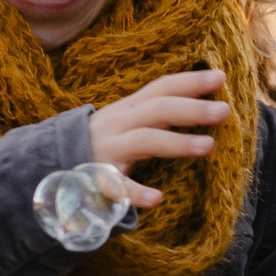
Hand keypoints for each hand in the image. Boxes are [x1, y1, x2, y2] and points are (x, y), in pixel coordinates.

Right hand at [86, 69, 230, 208]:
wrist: (50, 162)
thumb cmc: (105, 141)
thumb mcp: (129, 120)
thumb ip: (160, 112)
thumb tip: (207, 103)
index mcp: (129, 109)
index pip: (161, 88)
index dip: (190, 81)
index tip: (221, 76)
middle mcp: (119, 124)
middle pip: (158, 110)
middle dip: (191, 109)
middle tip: (225, 111)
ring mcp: (107, 150)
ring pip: (144, 141)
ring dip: (177, 143)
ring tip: (209, 147)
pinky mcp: (96, 178)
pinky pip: (117, 186)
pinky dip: (135, 192)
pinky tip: (157, 199)